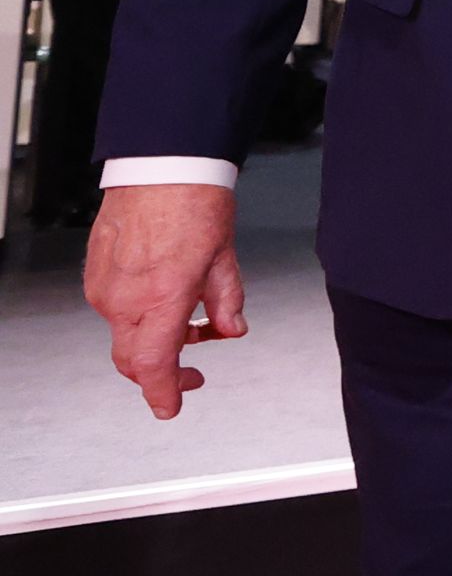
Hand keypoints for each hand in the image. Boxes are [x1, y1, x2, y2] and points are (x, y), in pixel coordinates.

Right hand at [86, 184, 246, 418]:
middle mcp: (124, 299)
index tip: (170, 407)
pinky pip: (116, 310)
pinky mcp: (95, 275)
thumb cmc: (194, 206)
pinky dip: (141, 317)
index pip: (152, 366)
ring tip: (192, 320)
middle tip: (194, 370)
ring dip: (156, 339)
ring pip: (125, 335)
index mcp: (160, 299)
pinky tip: (167, 298)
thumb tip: (231, 330)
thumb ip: (227, 303)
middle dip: (163, 373)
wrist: (160, 167)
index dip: (162, 394)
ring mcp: (105, 287)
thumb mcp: (226, 260)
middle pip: (133, 360)